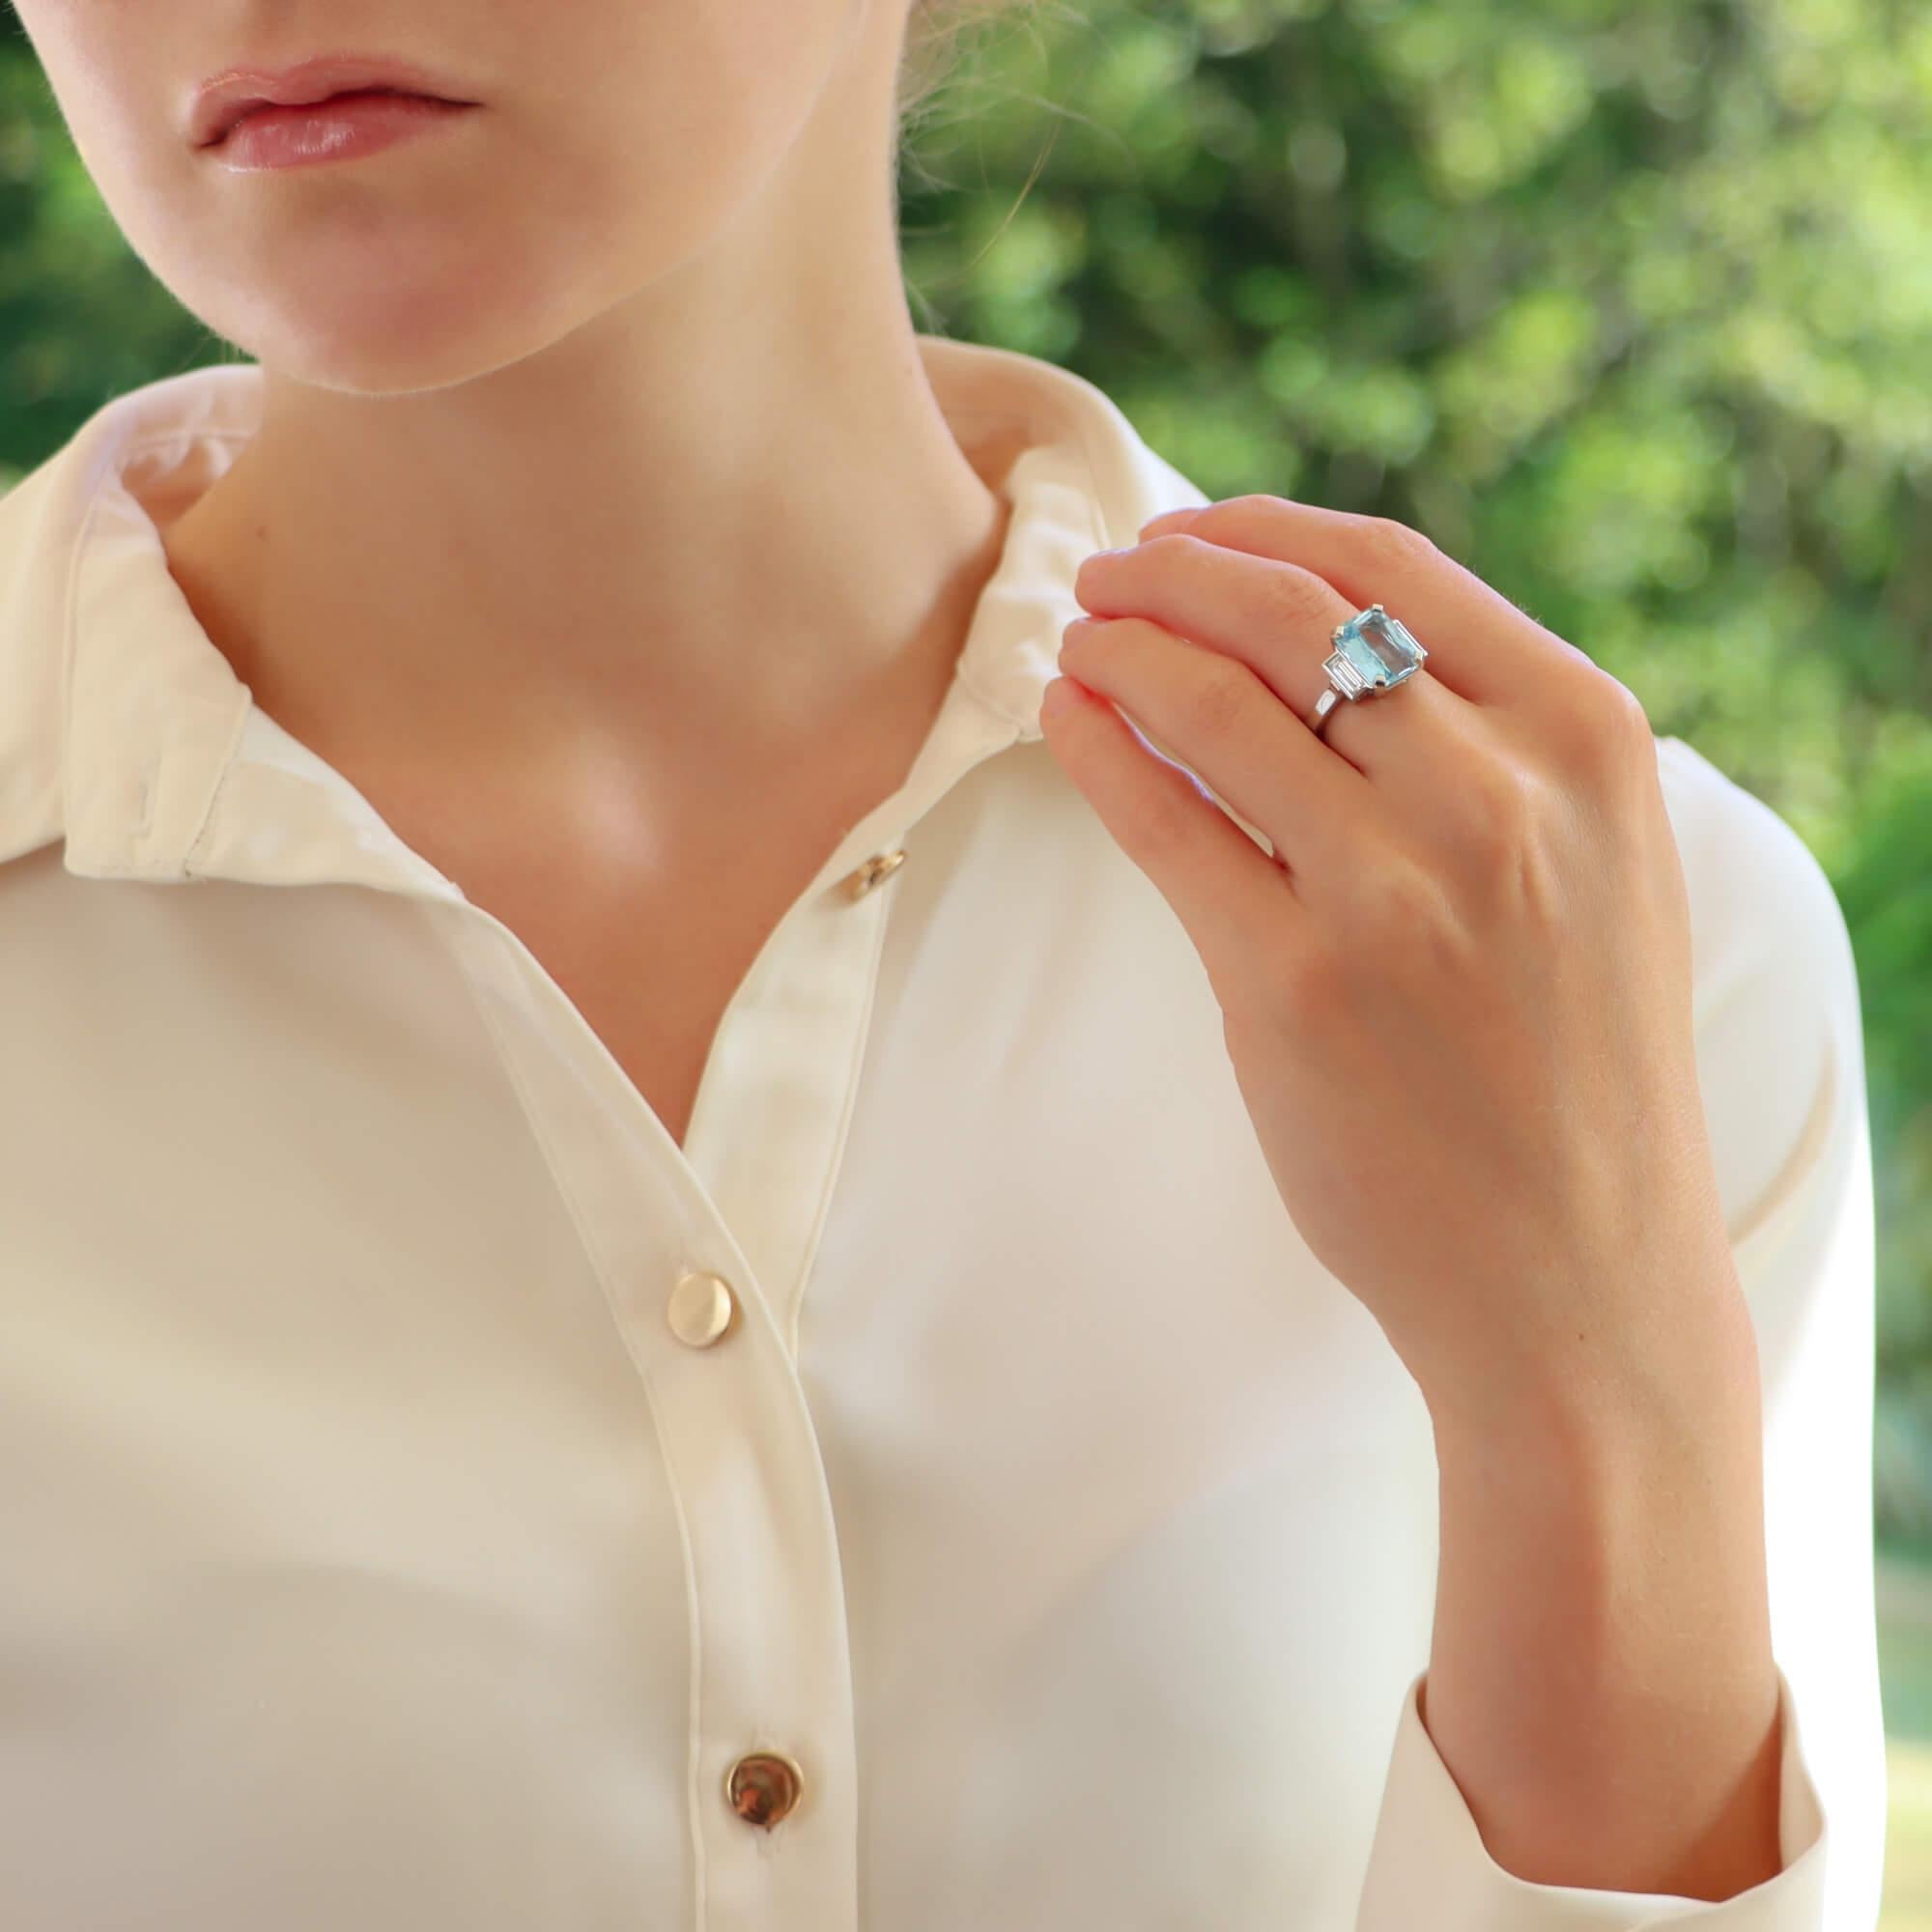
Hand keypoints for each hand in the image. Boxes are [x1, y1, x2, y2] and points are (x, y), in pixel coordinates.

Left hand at [1039, 495, 1747, 1429]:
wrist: (1578, 1270)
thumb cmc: (1574, 1064)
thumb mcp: (1595, 867)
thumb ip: (1492, 745)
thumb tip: (1317, 633)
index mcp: (1585, 740)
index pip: (1394, 569)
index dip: (1264, 530)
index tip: (1191, 530)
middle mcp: (1496, 796)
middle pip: (1288, 616)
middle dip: (1171, 572)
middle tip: (1106, 574)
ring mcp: (1391, 892)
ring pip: (1213, 704)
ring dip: (1121, 648)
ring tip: (1076, 640)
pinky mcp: (1291, 986)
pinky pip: (1164, 822)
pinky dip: (1097, 749)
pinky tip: (1064, 719)